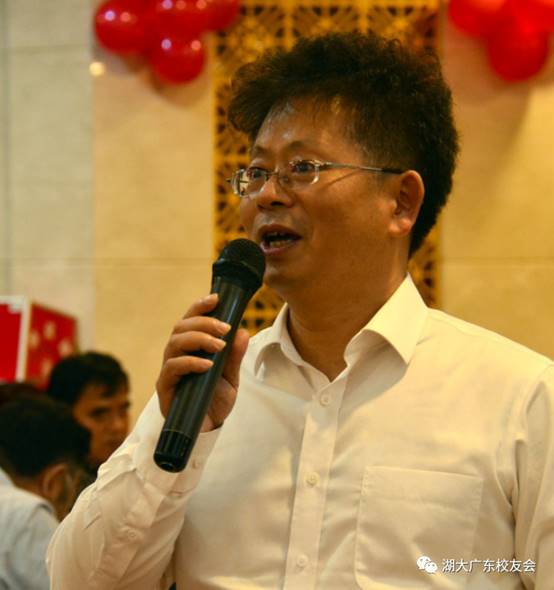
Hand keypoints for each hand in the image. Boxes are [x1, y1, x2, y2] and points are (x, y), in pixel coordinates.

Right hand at [155, 293, 249, 431]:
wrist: (208, 429)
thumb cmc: (215, 400)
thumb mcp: (231, 377)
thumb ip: (235, 356)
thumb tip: (243, 333)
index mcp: (190, 348)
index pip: (190, 320)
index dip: (200, 306)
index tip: (217, 298)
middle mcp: (176, 355)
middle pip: (181, 327)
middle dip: (203, 323)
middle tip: (225, 328)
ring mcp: (169, 370)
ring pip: (174, 343)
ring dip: (198, 339)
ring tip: (219, 346)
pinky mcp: (165, 387)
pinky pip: (172, 368)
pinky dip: (190, 362)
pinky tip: (207, 365)